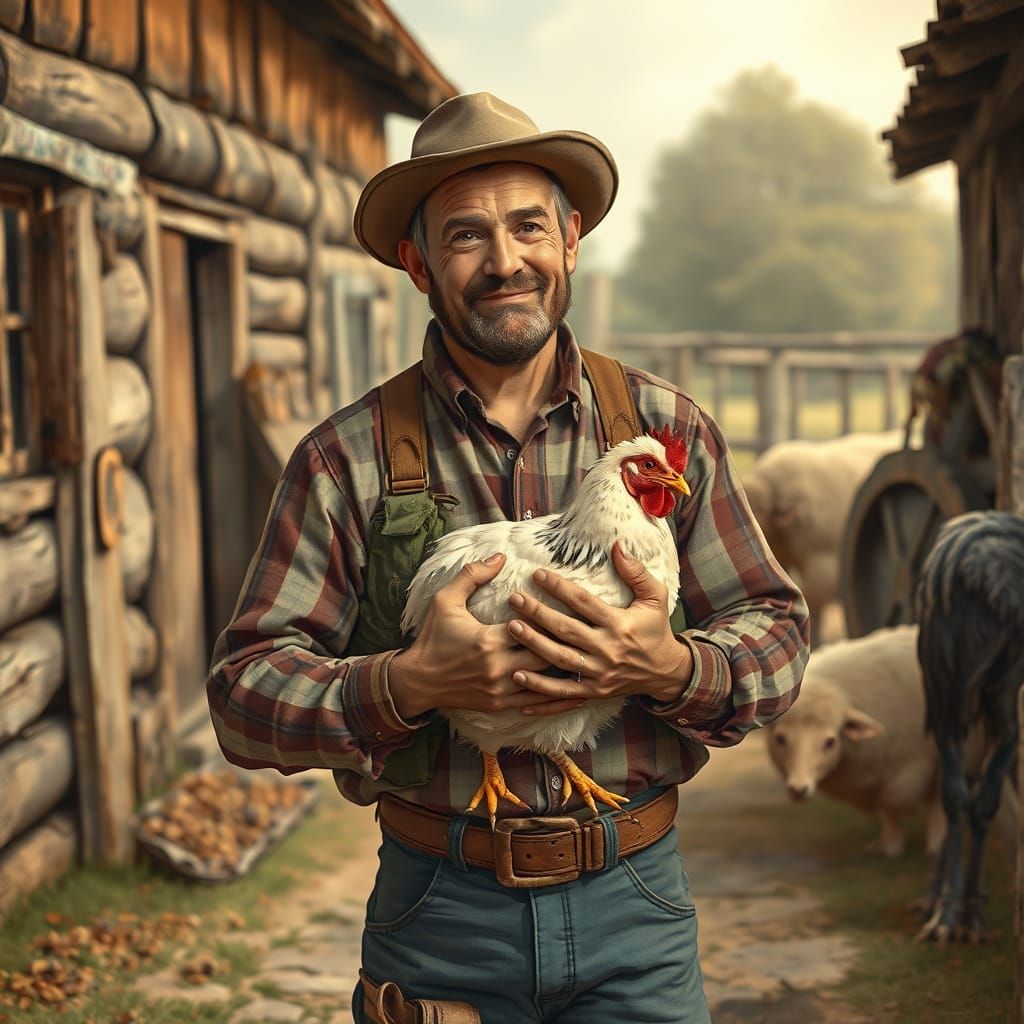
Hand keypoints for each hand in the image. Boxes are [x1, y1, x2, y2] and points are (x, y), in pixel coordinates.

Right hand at [389, 554, 587, 719]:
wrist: (418, 681)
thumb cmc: (432, 638)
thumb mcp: (445, 600)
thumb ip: (473, 575)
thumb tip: (500, 555)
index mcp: (489, 640)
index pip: (532, 626)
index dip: (552, 616)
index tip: (571, 605)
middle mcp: (499, 667)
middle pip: (545, 653)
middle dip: (566, 642)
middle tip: (589, 629)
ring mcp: (501, 689)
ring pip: (545, 679)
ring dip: (566, 668)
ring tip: (592, 657)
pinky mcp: (500, 705)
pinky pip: (536, 702)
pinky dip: (557, 697)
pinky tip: (579, 692)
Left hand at [506, 541, 692, 713]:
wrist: (666, 672)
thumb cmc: (656, 630)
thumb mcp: (656, 598)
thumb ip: (637, 572)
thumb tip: (618, 545)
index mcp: (619, 624)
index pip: (583, 602)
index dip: (559, 588)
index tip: (537, 575)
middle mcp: (607, 649)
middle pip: (566, 629)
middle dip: (537, 613)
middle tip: (514, 598)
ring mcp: (599, 673)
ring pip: (559, 658)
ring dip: (533, 644)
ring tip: (511, 627)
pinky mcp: (593, 691)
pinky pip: (562, 692)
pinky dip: (540, 687)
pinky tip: (518, 676)